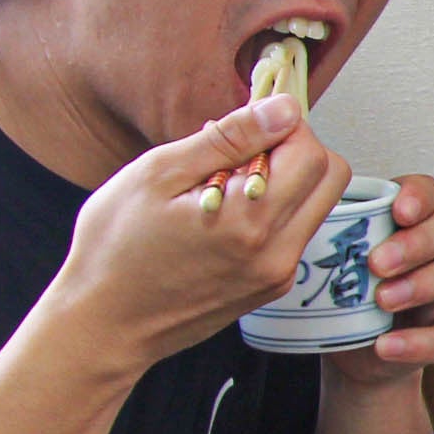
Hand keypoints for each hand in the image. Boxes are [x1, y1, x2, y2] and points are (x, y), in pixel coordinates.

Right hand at [53, 94, 347, 372]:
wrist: (103, 324)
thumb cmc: (115, 248)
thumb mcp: (158, 174)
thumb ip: (230, 138)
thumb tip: (283, 109)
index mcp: (251, 221)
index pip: (312, 153)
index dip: (282, 127)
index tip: (247, 125)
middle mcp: (277, 252)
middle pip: (331, 177)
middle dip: (296, 150)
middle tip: (240, 151)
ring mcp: (278, 274)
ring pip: (316, 204)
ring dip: (287, 180)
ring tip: (226, 184)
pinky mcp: (271, 287)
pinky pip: (295, 232)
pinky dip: (274, 211)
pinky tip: (225, 212)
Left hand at [329, 174, 433, 385]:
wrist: (348, 350)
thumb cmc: (341, 295)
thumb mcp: (329, 261)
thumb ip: (329, 237)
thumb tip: (306, 220)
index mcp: (409, 222)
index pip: (428, 192)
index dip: (420, 197)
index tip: (399, 211)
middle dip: (418, 243)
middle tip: (378, 263)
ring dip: (425, 284)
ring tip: (383, 300)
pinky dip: (419, 341)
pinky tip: (387, 344)